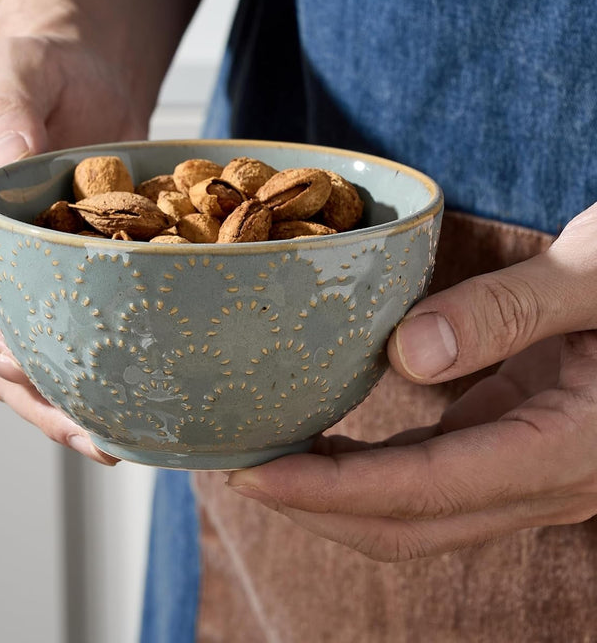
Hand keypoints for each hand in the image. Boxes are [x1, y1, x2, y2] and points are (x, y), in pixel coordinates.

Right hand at [0, 35, 149, 463]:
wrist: (83, 76)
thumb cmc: (37, 69)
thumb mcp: (15, 73)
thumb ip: (6, 112)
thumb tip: (6, 157)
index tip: (14, 365)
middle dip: (28, 392)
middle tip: (82, 430)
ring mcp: (7, 277)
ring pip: (24, 355)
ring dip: (63, 401)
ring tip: (111, 440)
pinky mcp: (53, 283)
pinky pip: (66, 335)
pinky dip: (92, 371)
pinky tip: (128, 402)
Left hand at [227, 204, 596, 559]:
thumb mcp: (596, 274)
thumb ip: (508, 312)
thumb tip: (408, 354)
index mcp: (566, 446)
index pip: (425, 490)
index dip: (330, 492)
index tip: (254, 474)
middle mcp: (546, 478)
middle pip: (409, 524)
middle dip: (315, 507)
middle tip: (236, 466)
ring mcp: (529, 469)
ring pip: (416, 511)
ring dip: (335, 495)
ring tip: (266, 455)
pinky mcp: (512, 444)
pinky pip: (428, 478)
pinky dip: (367, 470)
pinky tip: (328, 440)